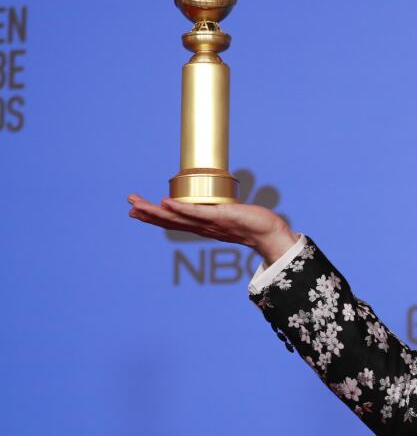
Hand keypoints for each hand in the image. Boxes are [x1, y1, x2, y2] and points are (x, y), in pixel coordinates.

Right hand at [127, 193, 299, 263]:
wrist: (269, 233)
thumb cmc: (251, 224)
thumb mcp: (228, 217)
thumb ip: (217, 213)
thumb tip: (211, 206)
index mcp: (201, 227)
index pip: (172, 222)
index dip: (153, 217)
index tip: (135, 211)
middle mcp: (202, 227)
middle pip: (169, 221)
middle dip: (147, 213)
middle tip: (128, 204)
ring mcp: (209, 222)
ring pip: (177, 217)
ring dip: (156, 211)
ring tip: (137, 204)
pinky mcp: (219, 216)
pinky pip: (196, 212)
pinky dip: (180, 208)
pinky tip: (165, 202)